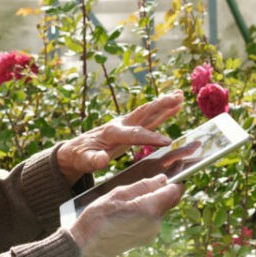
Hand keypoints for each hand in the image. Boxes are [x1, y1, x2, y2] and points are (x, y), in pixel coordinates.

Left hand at [56, 91, 184, 183]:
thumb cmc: (79, 156)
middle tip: (177, 98)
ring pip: (148, 112)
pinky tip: (175, 106)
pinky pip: (149, 119)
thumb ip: (93, 160)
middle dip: (160, 106)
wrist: (75, 149)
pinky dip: (162, 112)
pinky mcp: (130, 127)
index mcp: (111, 133)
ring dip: (164, 104)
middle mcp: (120, 124)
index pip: (133, 134)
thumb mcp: (83, 161)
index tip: (167, 142)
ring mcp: (125, 124)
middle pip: (142, 113)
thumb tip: (101, 160)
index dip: (150, 138)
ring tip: (180, 95)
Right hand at [65, 175, 182, 256]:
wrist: (86, 246)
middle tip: (150, 180)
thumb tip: (163, 179)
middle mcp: (155, 223)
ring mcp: (150, 233)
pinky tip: (128, 209)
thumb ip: (143, 186)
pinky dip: (145, 211)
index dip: (177, 178)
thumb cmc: (98, 218)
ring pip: (159, 210)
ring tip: (131, 196)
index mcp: (150, 209)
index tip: (175, 169)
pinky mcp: (144, 239)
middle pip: (169, 201)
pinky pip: (151, 220)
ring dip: (152, 200)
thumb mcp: (118, 194)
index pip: (175, 190)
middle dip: (163, 189)